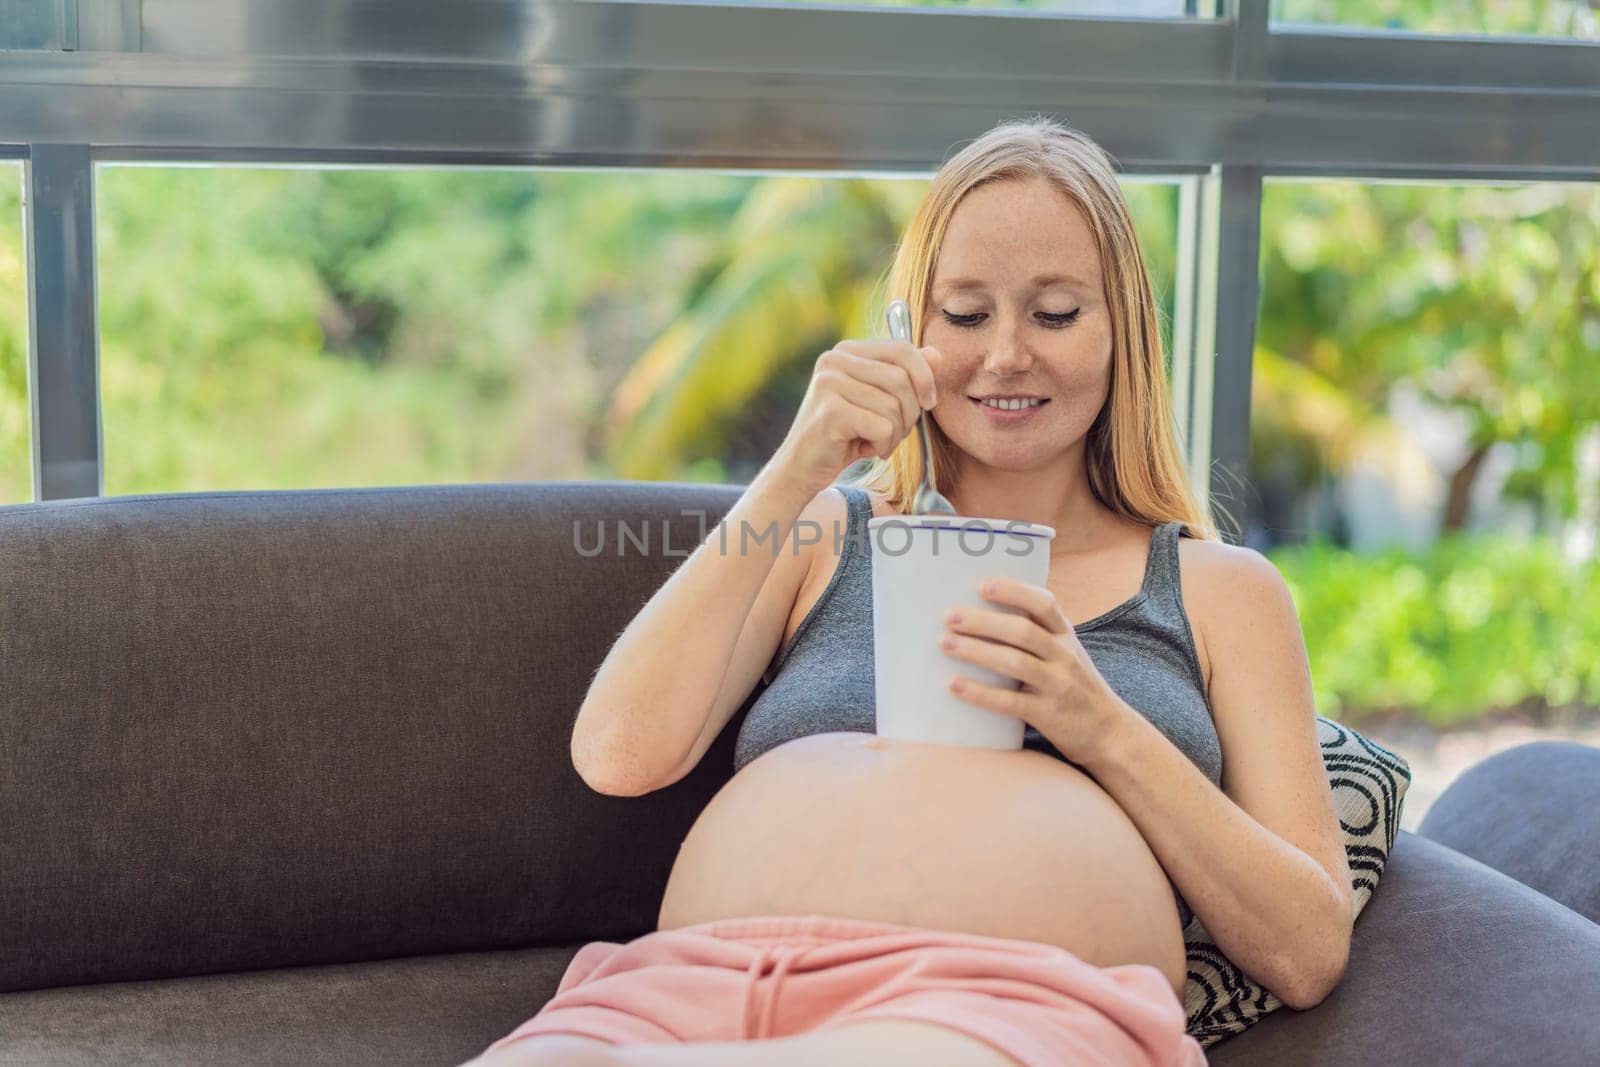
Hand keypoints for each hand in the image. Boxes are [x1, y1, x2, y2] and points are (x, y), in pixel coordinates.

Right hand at [772, 338, 940, 496]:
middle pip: (901, 378)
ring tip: (876, 442)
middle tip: (894, 433)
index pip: (901, 348)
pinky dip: (883, 445)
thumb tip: (936, 354)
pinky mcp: (831, 412)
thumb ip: (906, 376)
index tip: (929, 402)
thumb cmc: (845, 436)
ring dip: (895, 433)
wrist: (801, 469)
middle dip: (910, 412)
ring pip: (894, 406)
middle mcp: (833, 360)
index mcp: (846, 351)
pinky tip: (864, 450)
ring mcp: (829, 384)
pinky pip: (883, 427)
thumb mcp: (879, 402)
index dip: (925, 376)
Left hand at [938, 576, 1126, 761]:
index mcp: (1066, 636)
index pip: (1044, 603)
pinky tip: (954, 685)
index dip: (1014, 591)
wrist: (1110, 733)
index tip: (982, 584)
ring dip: (976, 651)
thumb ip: (1038, 635)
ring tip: (945, 643)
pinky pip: (1010, 702)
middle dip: (983, 621)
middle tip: (949, 616)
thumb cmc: (1075, 688)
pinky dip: (980, 693)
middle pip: (1022, 631)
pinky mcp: (1048, 715)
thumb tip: (982, 615)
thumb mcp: (1066, 654)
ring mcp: (1057, 685)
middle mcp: (1064, 656)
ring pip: (1014, 662)